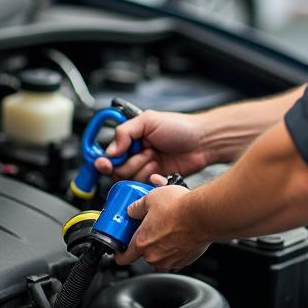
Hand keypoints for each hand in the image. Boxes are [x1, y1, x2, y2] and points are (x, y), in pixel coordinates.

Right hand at [94, 109, 209, 182]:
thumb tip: (110, 150)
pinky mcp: (155, 180)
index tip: (106, 163)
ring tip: (156, 159)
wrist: (203, 142)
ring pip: (129, 179)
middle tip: (146, 153)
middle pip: (117, 169)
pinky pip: (143, 187)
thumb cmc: (180, 127)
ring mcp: (146, 167)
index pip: (109, 152)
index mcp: (131, 137)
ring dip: (141, 170)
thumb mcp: (148, 120)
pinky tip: (159, 172)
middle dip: (130, 163)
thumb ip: (125, 132)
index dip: (105, 160)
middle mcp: (136, 153)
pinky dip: (150, 180)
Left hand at [115, 175, 210, 270]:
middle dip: (146, 243)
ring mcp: (170, 260)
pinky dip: (175, 248)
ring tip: (167, 229)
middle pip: (143, 254)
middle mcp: (154, 255)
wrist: (204, 215)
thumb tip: (131, 210)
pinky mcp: (185, 261)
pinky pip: (175, 257)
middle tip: (151, 229)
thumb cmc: (179, 207)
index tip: (120, 249)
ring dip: (161, 246)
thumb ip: (136, 207)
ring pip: (160, 256)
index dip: (119, 253)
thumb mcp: (150, 198)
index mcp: (142, 242)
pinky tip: (179, 234)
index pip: (123, 257)